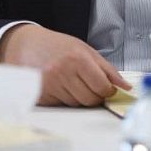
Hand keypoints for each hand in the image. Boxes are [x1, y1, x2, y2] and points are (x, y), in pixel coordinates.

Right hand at [0, 25, 130, 106]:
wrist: (25, 45)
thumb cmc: (57, 46)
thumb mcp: (84, 49)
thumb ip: (106, 69)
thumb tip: (125, 86)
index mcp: (78, 58)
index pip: (102, 87)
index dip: (107, 90)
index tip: (106, 87)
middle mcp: (63, 72)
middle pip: (90, 100)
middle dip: (95, 96)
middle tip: (89, 85)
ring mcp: (51, 85)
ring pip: (77, 104)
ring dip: (79, 97)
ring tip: (72, 81)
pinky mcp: (41, 95)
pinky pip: (62, 105)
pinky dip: (65, 99)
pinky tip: (60, 85)